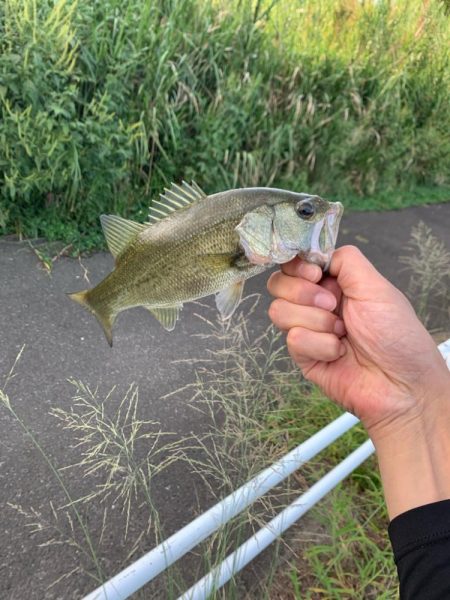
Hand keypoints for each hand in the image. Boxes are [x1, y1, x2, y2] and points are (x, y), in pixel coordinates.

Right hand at [267, 245, 449, 438]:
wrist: (401, 385)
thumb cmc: (397, 336)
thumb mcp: (376, 286)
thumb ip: (345, 261)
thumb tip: (316, 254)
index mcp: (335, 284)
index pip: (295, 264)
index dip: (297, 266)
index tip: (314, 273)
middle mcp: (317, 304)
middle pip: (278, 284)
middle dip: (303, 293)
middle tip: (334, 305)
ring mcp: (308, 330)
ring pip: (279, 311)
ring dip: (315, 321)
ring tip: (342, 333)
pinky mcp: (303, 356)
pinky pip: (293, 339)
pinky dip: (320, 345)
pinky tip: (339, 353)